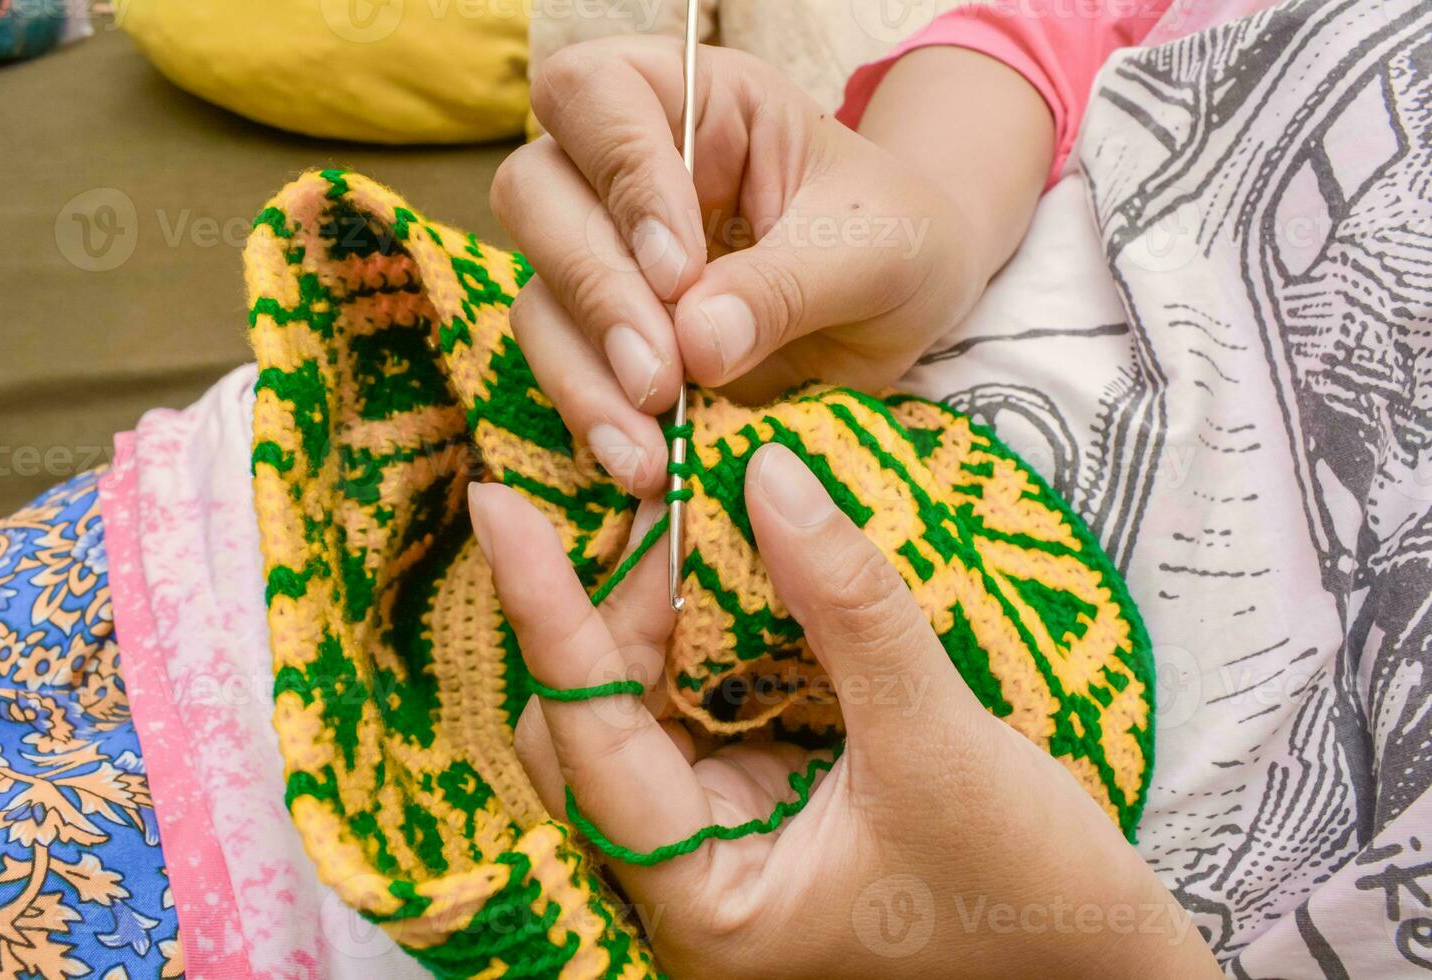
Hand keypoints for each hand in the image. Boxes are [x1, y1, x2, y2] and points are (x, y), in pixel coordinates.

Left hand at [467, 445, 1219, 977]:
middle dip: (612, 606)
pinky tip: (731, 568)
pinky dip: (704, 634)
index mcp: (706, 903)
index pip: (588, 741)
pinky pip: (694, 707)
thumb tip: (767, 474)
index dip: (545, 613)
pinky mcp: (756, 809)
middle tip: (668, 498)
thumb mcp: (940, 743)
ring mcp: (719, 845)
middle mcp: (688, 882)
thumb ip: (850, 607)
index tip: (502, 505)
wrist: (1100, 962)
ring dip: (656, 612)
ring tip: (698, 515)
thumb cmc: (1031, 892)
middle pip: (589, 727)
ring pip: (636, 711)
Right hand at [489, 38, 985, 496]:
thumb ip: (788, 285)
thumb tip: (694, 344)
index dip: (620, 174)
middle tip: (663, 377)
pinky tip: (644, 465)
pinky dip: (596, 420)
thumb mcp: (872, 251)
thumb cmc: (898, 238)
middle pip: (537, 195)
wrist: (911, 302)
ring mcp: (608, 255)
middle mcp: (628, 170)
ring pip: (538, 295)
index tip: (680, 270)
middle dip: (596, 292)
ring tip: (653, 448)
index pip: (597, 92)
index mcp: (697, 104)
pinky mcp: (608, 338)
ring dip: (584, 375)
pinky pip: (564, 371)